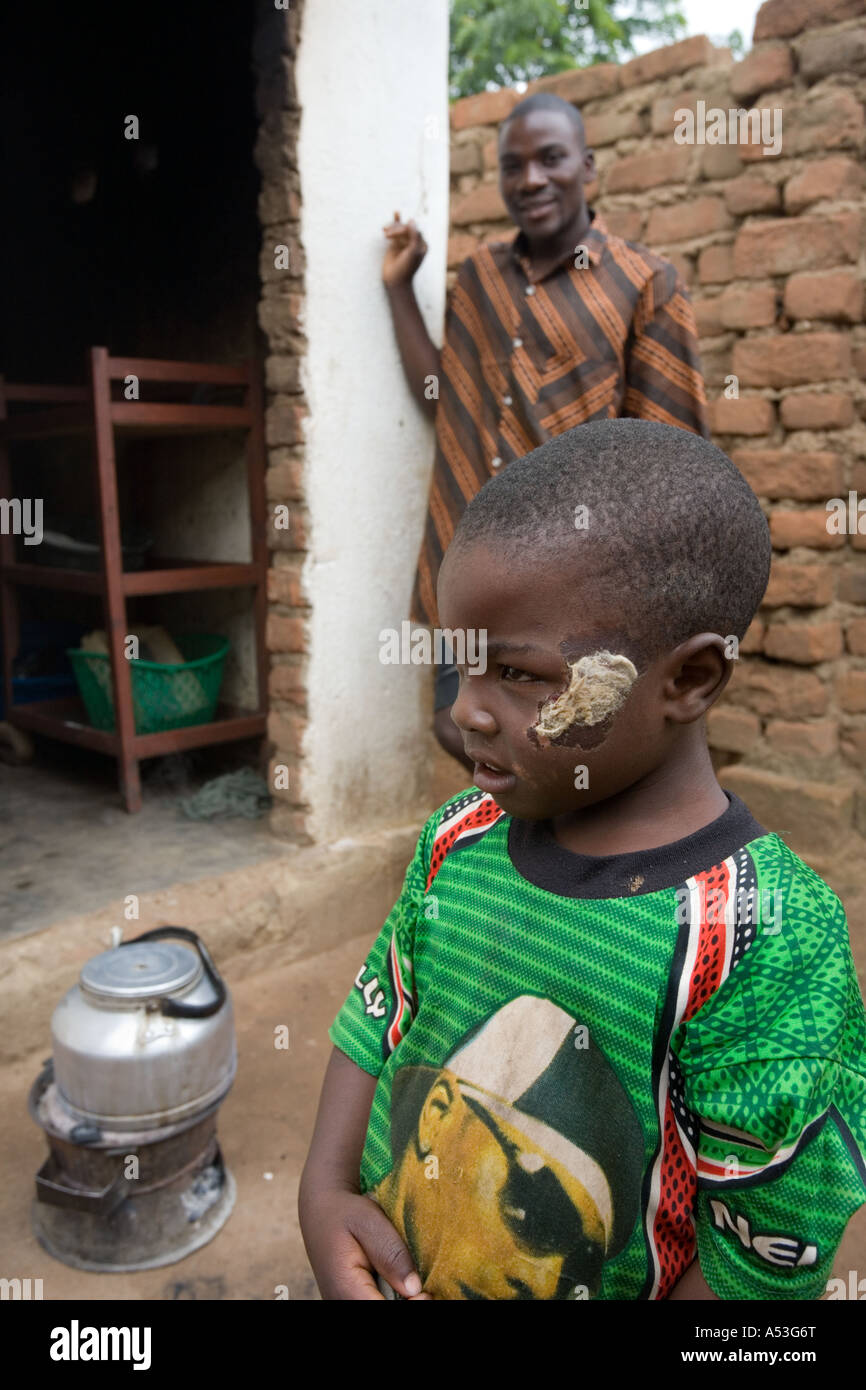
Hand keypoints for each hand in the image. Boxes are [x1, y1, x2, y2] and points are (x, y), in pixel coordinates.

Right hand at [301, 1188, 431, 1299]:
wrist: (320, 1212)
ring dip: (399, 1297)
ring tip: (408, 1279)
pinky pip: (377, 1301)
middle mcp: (342, 1302)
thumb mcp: (369, 1221)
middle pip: (384, 1310)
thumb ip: (390, 1253)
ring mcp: (346, 1303)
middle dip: (406, 1301)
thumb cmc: (345, 1213)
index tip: (425, 1292)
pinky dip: (392, 1295)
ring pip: (380, 1304)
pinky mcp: (351, 1300)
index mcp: (345, 1289)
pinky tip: (398, 1282)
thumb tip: (414, 1288)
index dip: (410, 1305)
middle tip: (423, 1288)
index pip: (381, 1310)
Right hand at [382, 211, 427, 287]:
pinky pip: (396, 232)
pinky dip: (395, 222)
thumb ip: (414, 236)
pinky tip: (396, 213)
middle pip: (406, 228)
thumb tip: (411, 220)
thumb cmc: (406, 268)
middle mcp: (415, 242)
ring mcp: (405, 243)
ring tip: (385, 231)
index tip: (393, 235)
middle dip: (396, 230)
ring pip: (400, 229)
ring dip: (392, 228)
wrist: (395, 281)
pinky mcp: (396, 244)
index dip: (403, 229)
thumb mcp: (412, 252)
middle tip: (387, 234)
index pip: (414, 230)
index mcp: (422, 245)